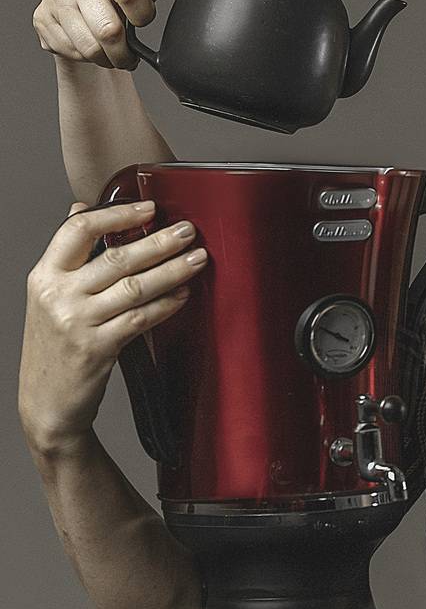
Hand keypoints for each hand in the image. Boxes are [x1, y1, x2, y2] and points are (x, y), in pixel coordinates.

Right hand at [18, 199, 208, 453]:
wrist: (46, 401)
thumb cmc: (55, 345)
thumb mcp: (49, 296)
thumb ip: (68, 256)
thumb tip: (81, 207)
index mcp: (44, 275)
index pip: (78, 230)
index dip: (117, 214)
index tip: (149, 207)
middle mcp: (58, 295)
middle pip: (116, 257)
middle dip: (159, 241)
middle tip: (188, 231)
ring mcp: (77, 322)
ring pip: (135, 286)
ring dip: (172, 270)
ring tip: (198, 259)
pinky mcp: (97, 348)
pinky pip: (141, 318)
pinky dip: (166, 304)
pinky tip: (183, 294)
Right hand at [32, 0, 196, 72]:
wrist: (80, 14)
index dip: (143, 14)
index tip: (143, 19)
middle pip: (110, 30)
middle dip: (125, 50)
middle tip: (129, 51)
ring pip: (91, 47)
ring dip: (108, 59)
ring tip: (113, 53)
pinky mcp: (42, 18)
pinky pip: (73, 52)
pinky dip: (88, 59)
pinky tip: (92, 48)